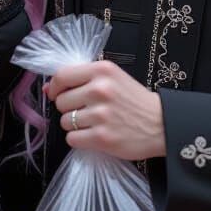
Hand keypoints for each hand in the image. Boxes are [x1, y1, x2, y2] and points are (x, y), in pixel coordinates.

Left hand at [44, 60, 165, 161]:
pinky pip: (72, 139)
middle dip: (69, 108)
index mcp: (103, 70)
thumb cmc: (135, 101)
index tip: (58, 93)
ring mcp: (101, 114)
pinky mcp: (102, 138)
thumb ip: (83, 79)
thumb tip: (48, 89)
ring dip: (75, 125)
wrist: (161, 124)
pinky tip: (95, 135)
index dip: (56, 87)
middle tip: (87, 110)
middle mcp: (100, 89)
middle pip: (61, 101)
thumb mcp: (113, 78)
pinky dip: (80, 140)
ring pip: (65, 122)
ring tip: (95, 123)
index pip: (62, 75)